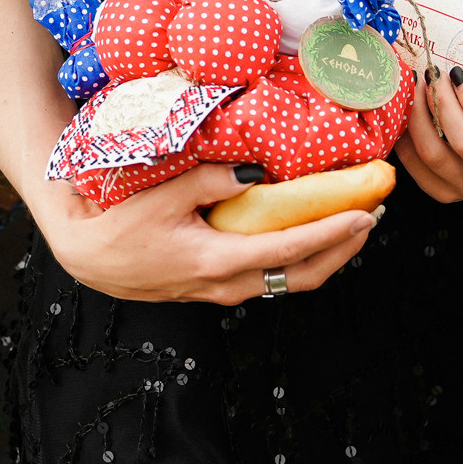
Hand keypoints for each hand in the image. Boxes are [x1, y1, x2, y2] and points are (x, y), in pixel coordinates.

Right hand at [38, 163, 375, 304]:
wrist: (88, 257)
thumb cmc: (119, 223)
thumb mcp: (163, 194)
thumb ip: (212, 180)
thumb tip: (257, 171)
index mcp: (217, 261)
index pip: (291, 249)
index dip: (334, 232)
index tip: (366, 213)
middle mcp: (227, 285)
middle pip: (304, 276)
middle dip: (346, 248)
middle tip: (374, 214)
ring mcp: (223, 292)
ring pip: (290, 281)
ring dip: (327, 255)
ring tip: (352, 221)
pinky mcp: (218, 288)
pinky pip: (272, 278)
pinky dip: (300, 256)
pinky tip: (307, 231)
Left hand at [398, 63, 462, 202]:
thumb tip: (458, 59)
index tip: (458, 72)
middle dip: (443, 103)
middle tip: (432, 76)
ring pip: (437, 155)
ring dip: (420, 117)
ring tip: (416, 89)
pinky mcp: (448, 194)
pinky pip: (419, 169)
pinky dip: (408, 139)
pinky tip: (406, 115)